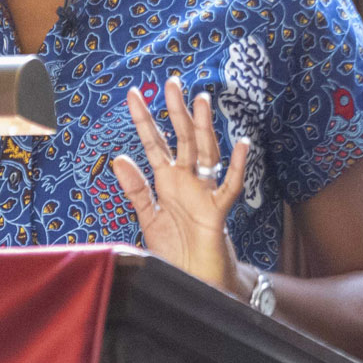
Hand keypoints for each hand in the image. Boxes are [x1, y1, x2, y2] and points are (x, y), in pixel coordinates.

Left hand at [109, 73, 251, 293]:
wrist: (194, 280)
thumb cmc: (176, 249)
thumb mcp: (149, 217)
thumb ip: (136, 189)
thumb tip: (118, 158)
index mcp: (168, 181)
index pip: (154, 143)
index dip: (144, 120)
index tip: (134, 94)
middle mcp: (187, 181)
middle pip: (182, 139)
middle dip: (176, 112)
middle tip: (171, 82)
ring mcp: (204, 193)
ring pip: (206, 154)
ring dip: (204, 128)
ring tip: (202, 101)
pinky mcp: (218, 212)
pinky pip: (230, 186)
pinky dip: (238, 167)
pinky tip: (243, 145)